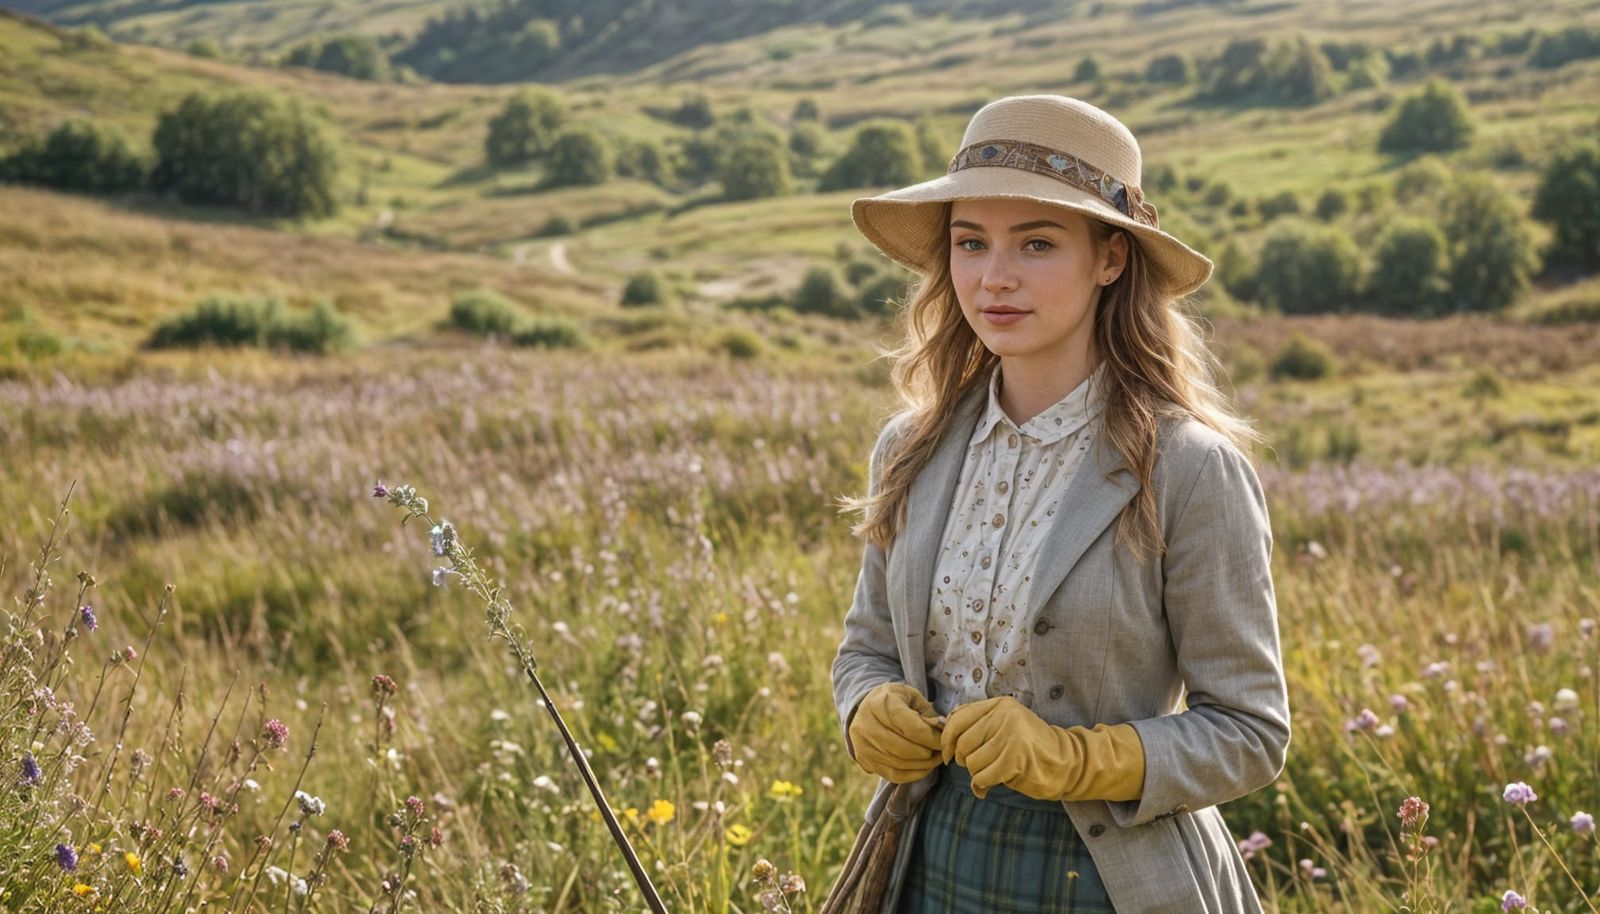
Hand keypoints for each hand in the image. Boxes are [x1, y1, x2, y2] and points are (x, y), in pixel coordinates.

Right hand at [847, 682, 944, 782]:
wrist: (867, 708)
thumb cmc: (896, 701)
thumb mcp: (913, 697)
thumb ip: (928, 713)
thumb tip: (942, 729)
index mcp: (880, 704)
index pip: (911, 728)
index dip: (931, 738)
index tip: (944, 741)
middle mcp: (866, 725)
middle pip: (904, 749)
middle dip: (928, 753)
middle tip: (941, 752)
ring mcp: (863, 745)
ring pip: (899, 764)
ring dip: (923, 765)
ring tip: (935, 758)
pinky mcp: (864, 760)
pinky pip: (893, 775)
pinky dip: (913, 774)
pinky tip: (924, 767)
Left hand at [941, 696, 1144, 801]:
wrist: (1068, 763)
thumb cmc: (1031, 747)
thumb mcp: (1006, 725)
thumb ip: (978, 723)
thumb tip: (941, 725)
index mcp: (1001, 704)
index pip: (958, 718)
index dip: (947, 739)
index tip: (949, 753)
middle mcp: (1005, 716)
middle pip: (963, 742)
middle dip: (964, 760)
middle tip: (976, 767)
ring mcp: (1011, 736)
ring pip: (972, 762)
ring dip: (976, 774)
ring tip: (991, 773)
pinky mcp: (1015, 758)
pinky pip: (982, 776)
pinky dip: (982, 785)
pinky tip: (990, 786)